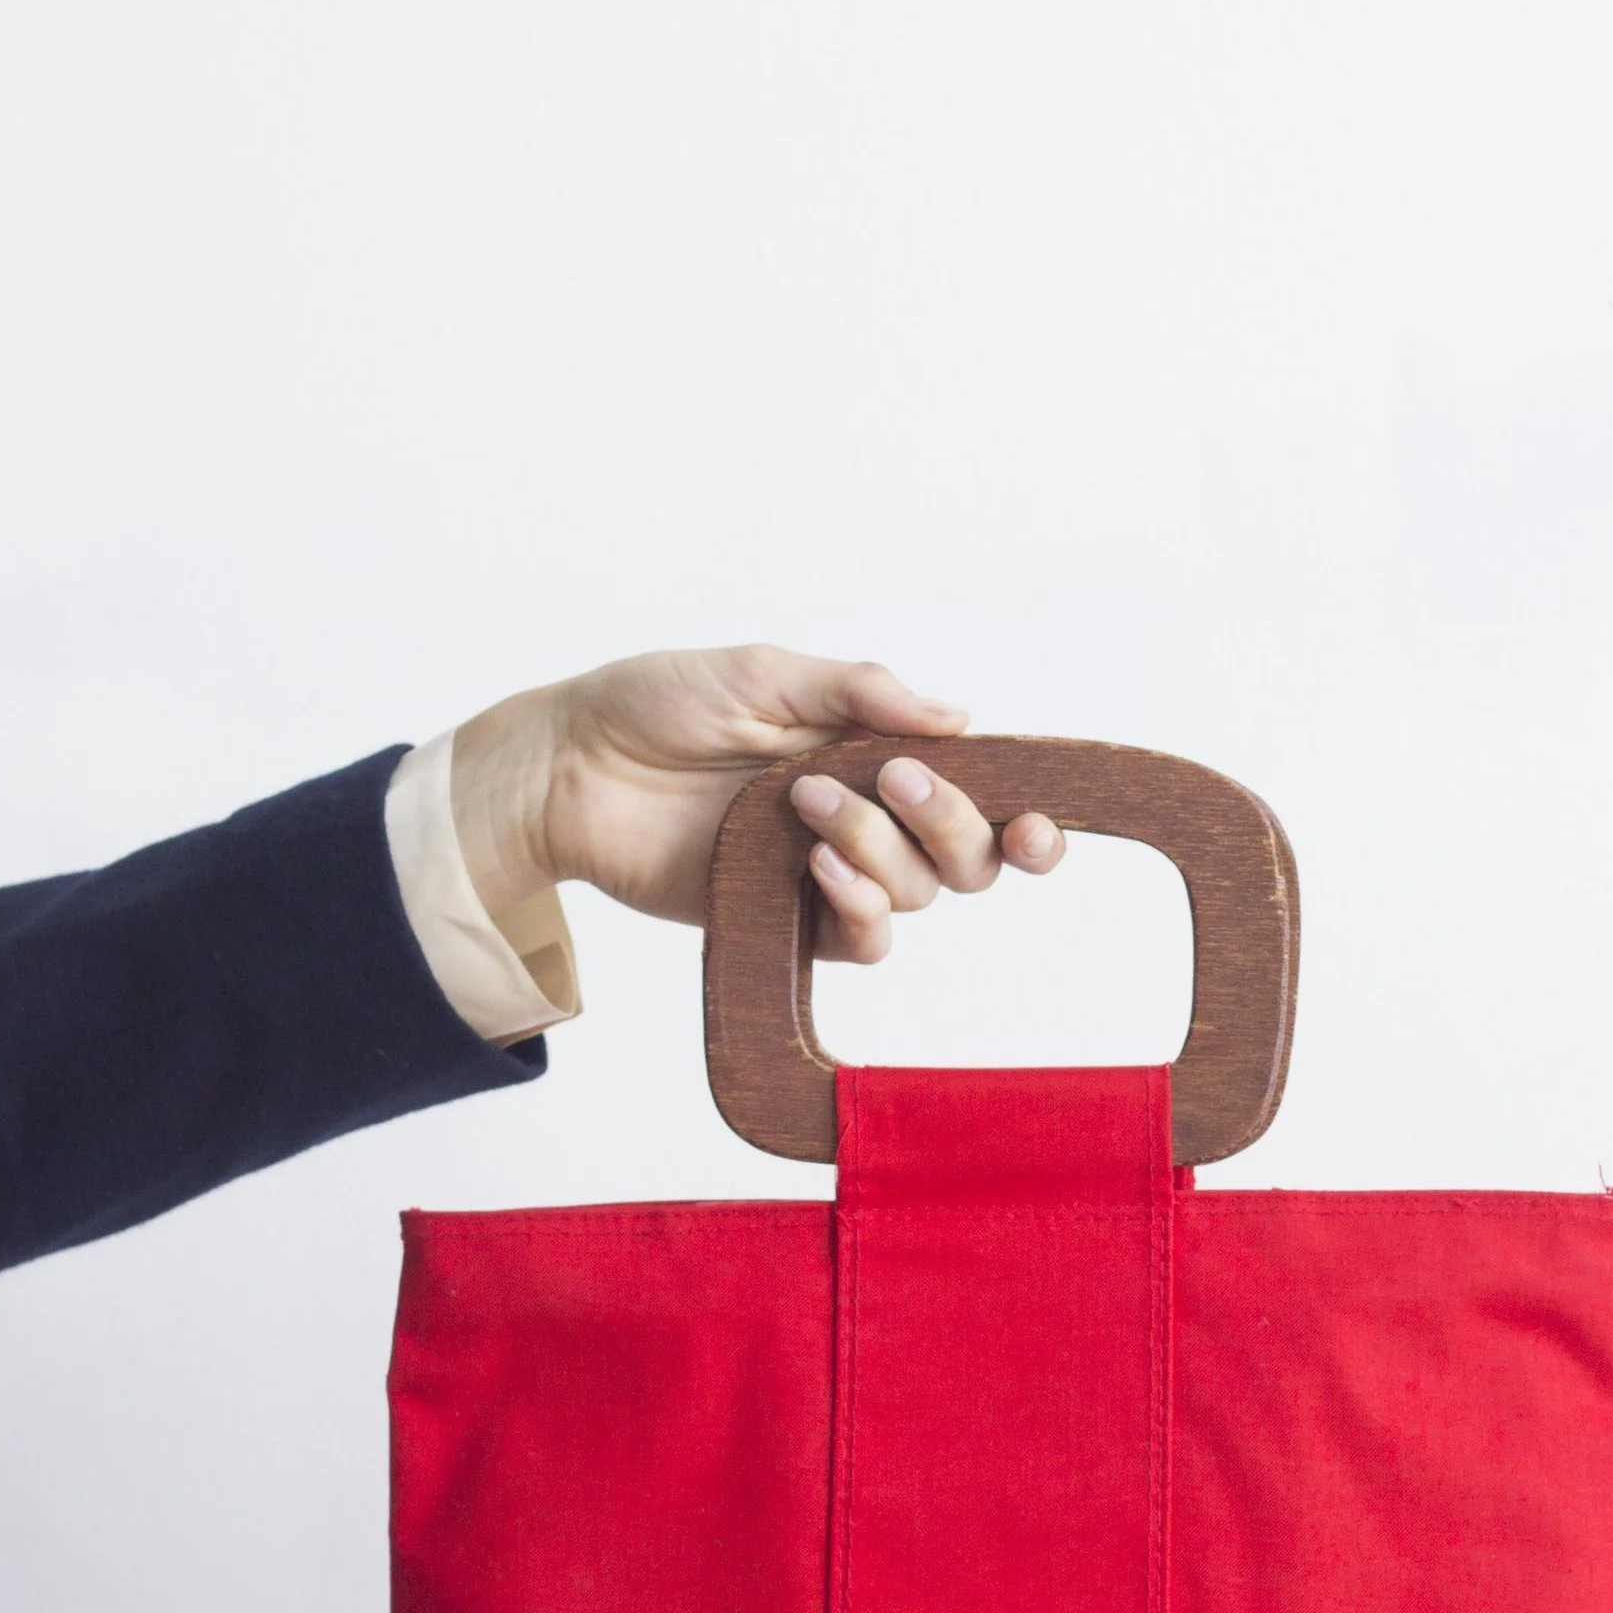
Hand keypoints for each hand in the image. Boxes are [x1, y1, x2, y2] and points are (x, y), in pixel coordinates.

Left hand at [448, 644, 1063, 962]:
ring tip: (804, 805)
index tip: (1038, 820)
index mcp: (876, 751)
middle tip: (889, 779)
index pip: (980, 792)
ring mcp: (830, 872)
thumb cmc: (659, 705)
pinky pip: (864, 939)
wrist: (574, 767)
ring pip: (917, 893)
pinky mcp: (787, 920)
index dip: (1026, 816)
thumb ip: (863, 693)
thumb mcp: (765, 673)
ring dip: (880, 847)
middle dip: (951, 822)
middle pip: (968, 856)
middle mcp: (869, 817)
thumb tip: (959, 718)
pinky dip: (861, 907)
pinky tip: (818, 870)